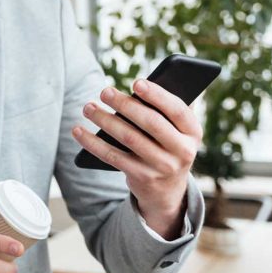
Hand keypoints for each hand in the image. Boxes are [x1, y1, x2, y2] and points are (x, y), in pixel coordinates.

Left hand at [73, 80, 200, 237]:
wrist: (167, 189)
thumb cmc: (166, 144)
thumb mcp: (176, 130)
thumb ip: (166, 110)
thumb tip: (140, 86)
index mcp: (193, 132)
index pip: (177, 110)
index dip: (157, 95)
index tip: (136, 83)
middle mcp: (183, 151)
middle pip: (150, 123)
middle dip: (124, 105)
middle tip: (104, 92)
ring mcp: (163, 166)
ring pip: (129, 138)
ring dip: (104, 120)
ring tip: (88, 107)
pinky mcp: (142, 178)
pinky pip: (112, 156)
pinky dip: (92, 142)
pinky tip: (78, 130)